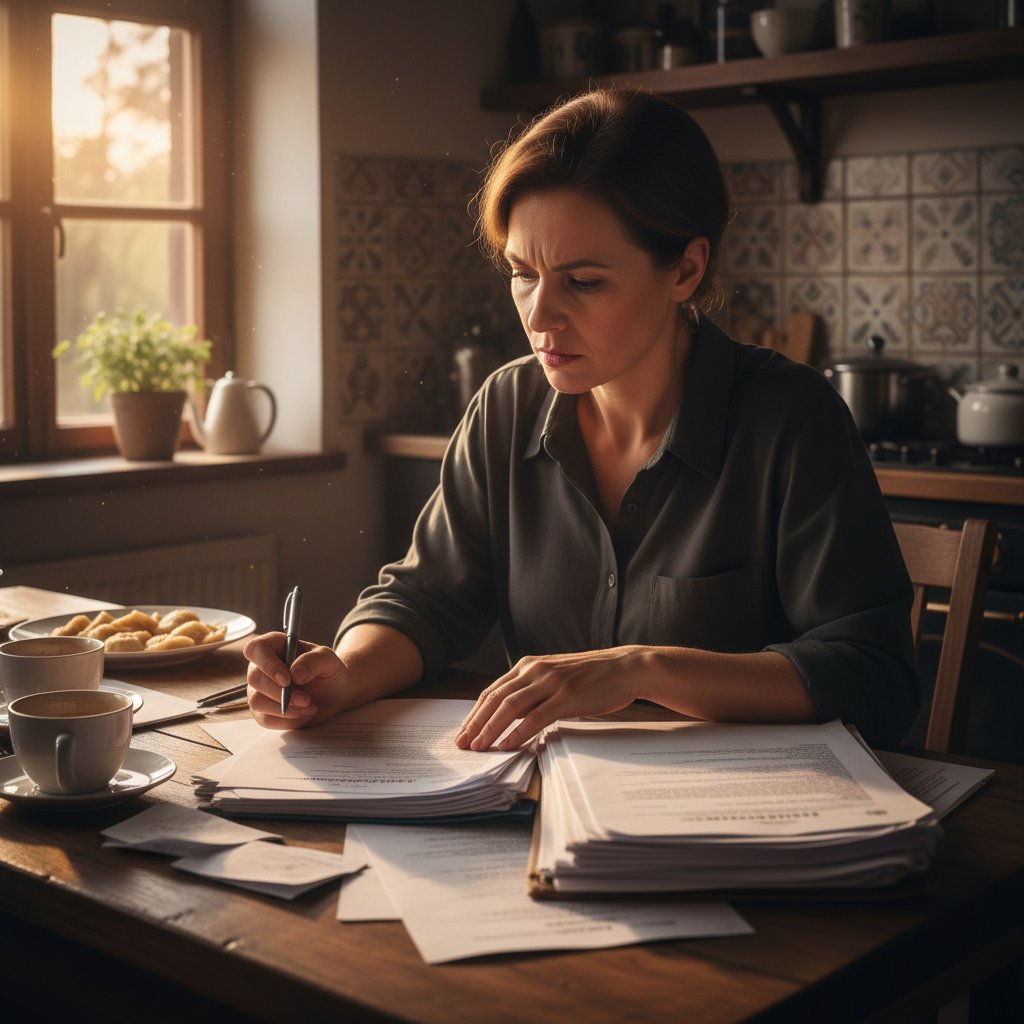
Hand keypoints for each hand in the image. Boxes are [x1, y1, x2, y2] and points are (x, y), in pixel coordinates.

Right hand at [243, 631, 350, 729]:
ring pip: (256, 701)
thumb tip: (294, 673)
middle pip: (254, 678)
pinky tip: (302, 714)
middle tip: (306, 699)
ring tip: (308, 706)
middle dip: (282, 693)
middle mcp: (262, 666)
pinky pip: (265, 719)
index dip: (267, 664)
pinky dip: (287, 720)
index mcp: (275, 646)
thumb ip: (313, 661)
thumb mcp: (328, 660)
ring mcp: (259, 690)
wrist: (334, 695)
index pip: (256, 648)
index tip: (287, 679)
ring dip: (285, 708)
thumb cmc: (328, 671)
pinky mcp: (263, 711)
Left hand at [455, 647, 644, 751]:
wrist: (624, 668)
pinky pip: (536, 716)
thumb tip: (507, 717)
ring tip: (478, 747)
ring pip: (510, 706)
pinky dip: (519, 732)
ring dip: (491, 728)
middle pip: (495, 698)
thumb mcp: (553, 679)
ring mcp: (550, 682)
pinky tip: (508, 744)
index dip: (475, 714)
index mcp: (528, 665)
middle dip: (475, 723)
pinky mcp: (566, 695)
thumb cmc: (590, 677)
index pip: (492, 691)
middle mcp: (534, 670)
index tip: (463, 732)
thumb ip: (531, 693)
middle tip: (462, 744)